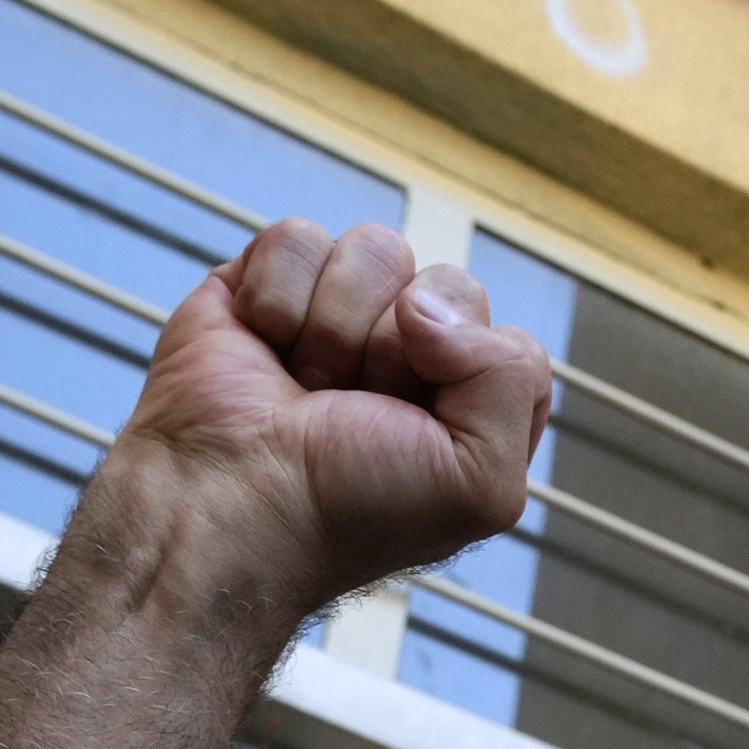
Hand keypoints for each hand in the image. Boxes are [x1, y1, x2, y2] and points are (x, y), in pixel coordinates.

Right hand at [165, 220, 553, 617]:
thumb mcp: (484, 484)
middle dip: (399, 351)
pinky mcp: (268, 286)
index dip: (470, 375)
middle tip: (354, 409)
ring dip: (337, 328)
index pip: (510, 342)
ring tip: (306, 388)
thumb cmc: (350, 511)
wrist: (232, 509)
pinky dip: (278, 299)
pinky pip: (298, 237)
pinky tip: (263, 350)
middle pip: (450, 284)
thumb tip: (428, 299)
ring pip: (376, 249)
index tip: (423, 430)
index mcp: (467, 407)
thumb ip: (515, 379)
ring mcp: (338, 316)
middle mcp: (410, 357)